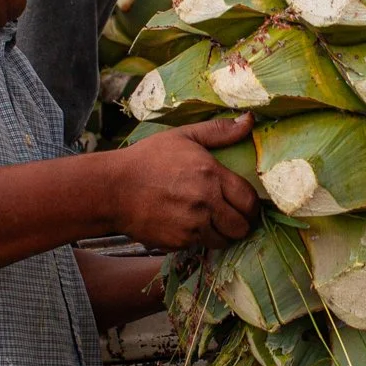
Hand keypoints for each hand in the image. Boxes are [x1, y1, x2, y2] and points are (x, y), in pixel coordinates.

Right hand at [109, 115, 258, 248]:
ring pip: (223, 240)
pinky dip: (198, 238)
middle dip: (241, 223)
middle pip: (241, 226)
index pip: (249, 200)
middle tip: (234, 218)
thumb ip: (219, 131)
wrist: (113, 189)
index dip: (252, 206)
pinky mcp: (178, 242)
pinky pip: (199, 245)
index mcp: (211, 175)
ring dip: (222, 234)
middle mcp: (206, 203)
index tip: (247, 206)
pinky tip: (187, 225)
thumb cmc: (148, 159)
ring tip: (212, 223)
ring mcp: (192, 226)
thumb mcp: (183, 137)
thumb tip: (250, 120)